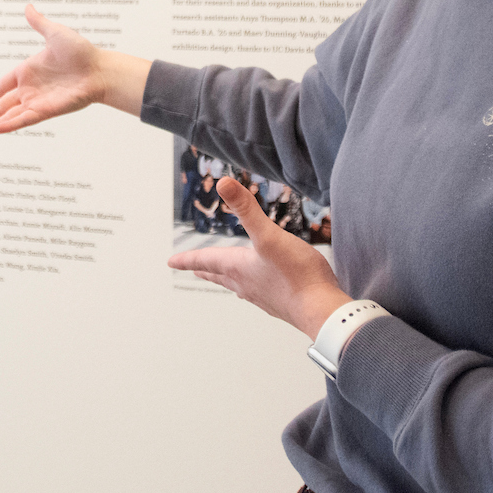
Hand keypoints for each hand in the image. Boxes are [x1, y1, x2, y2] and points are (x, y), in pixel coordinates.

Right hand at [0, 5, 148, 142]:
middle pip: (2, 106)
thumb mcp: (55, 33)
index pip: (3, 85)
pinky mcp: (45, 111)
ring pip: (9, 117)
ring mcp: (37, 101)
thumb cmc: (82, 52)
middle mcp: (30, 89)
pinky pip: (23, 119)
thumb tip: (28, 7)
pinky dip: (9, 125)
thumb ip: (39, 23)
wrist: (99, 70)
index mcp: (28, 71)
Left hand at [167, 177, 350, 337]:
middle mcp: (247, 284)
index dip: (187, 257)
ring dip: (226, 279)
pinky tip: (261, 288)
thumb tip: (224, 182)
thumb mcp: (269, 235)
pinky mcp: (281, 303)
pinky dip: (251, 287)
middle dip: (205, 268)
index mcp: (238, 267)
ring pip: (238, 285)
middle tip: (192, 268)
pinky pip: (259, 293)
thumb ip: (247, 209)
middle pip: (219, 274)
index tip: (171, 261)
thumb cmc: (296, 274)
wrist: (321, 310)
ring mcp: (264, 296)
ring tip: (222, 277)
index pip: (206, 259)